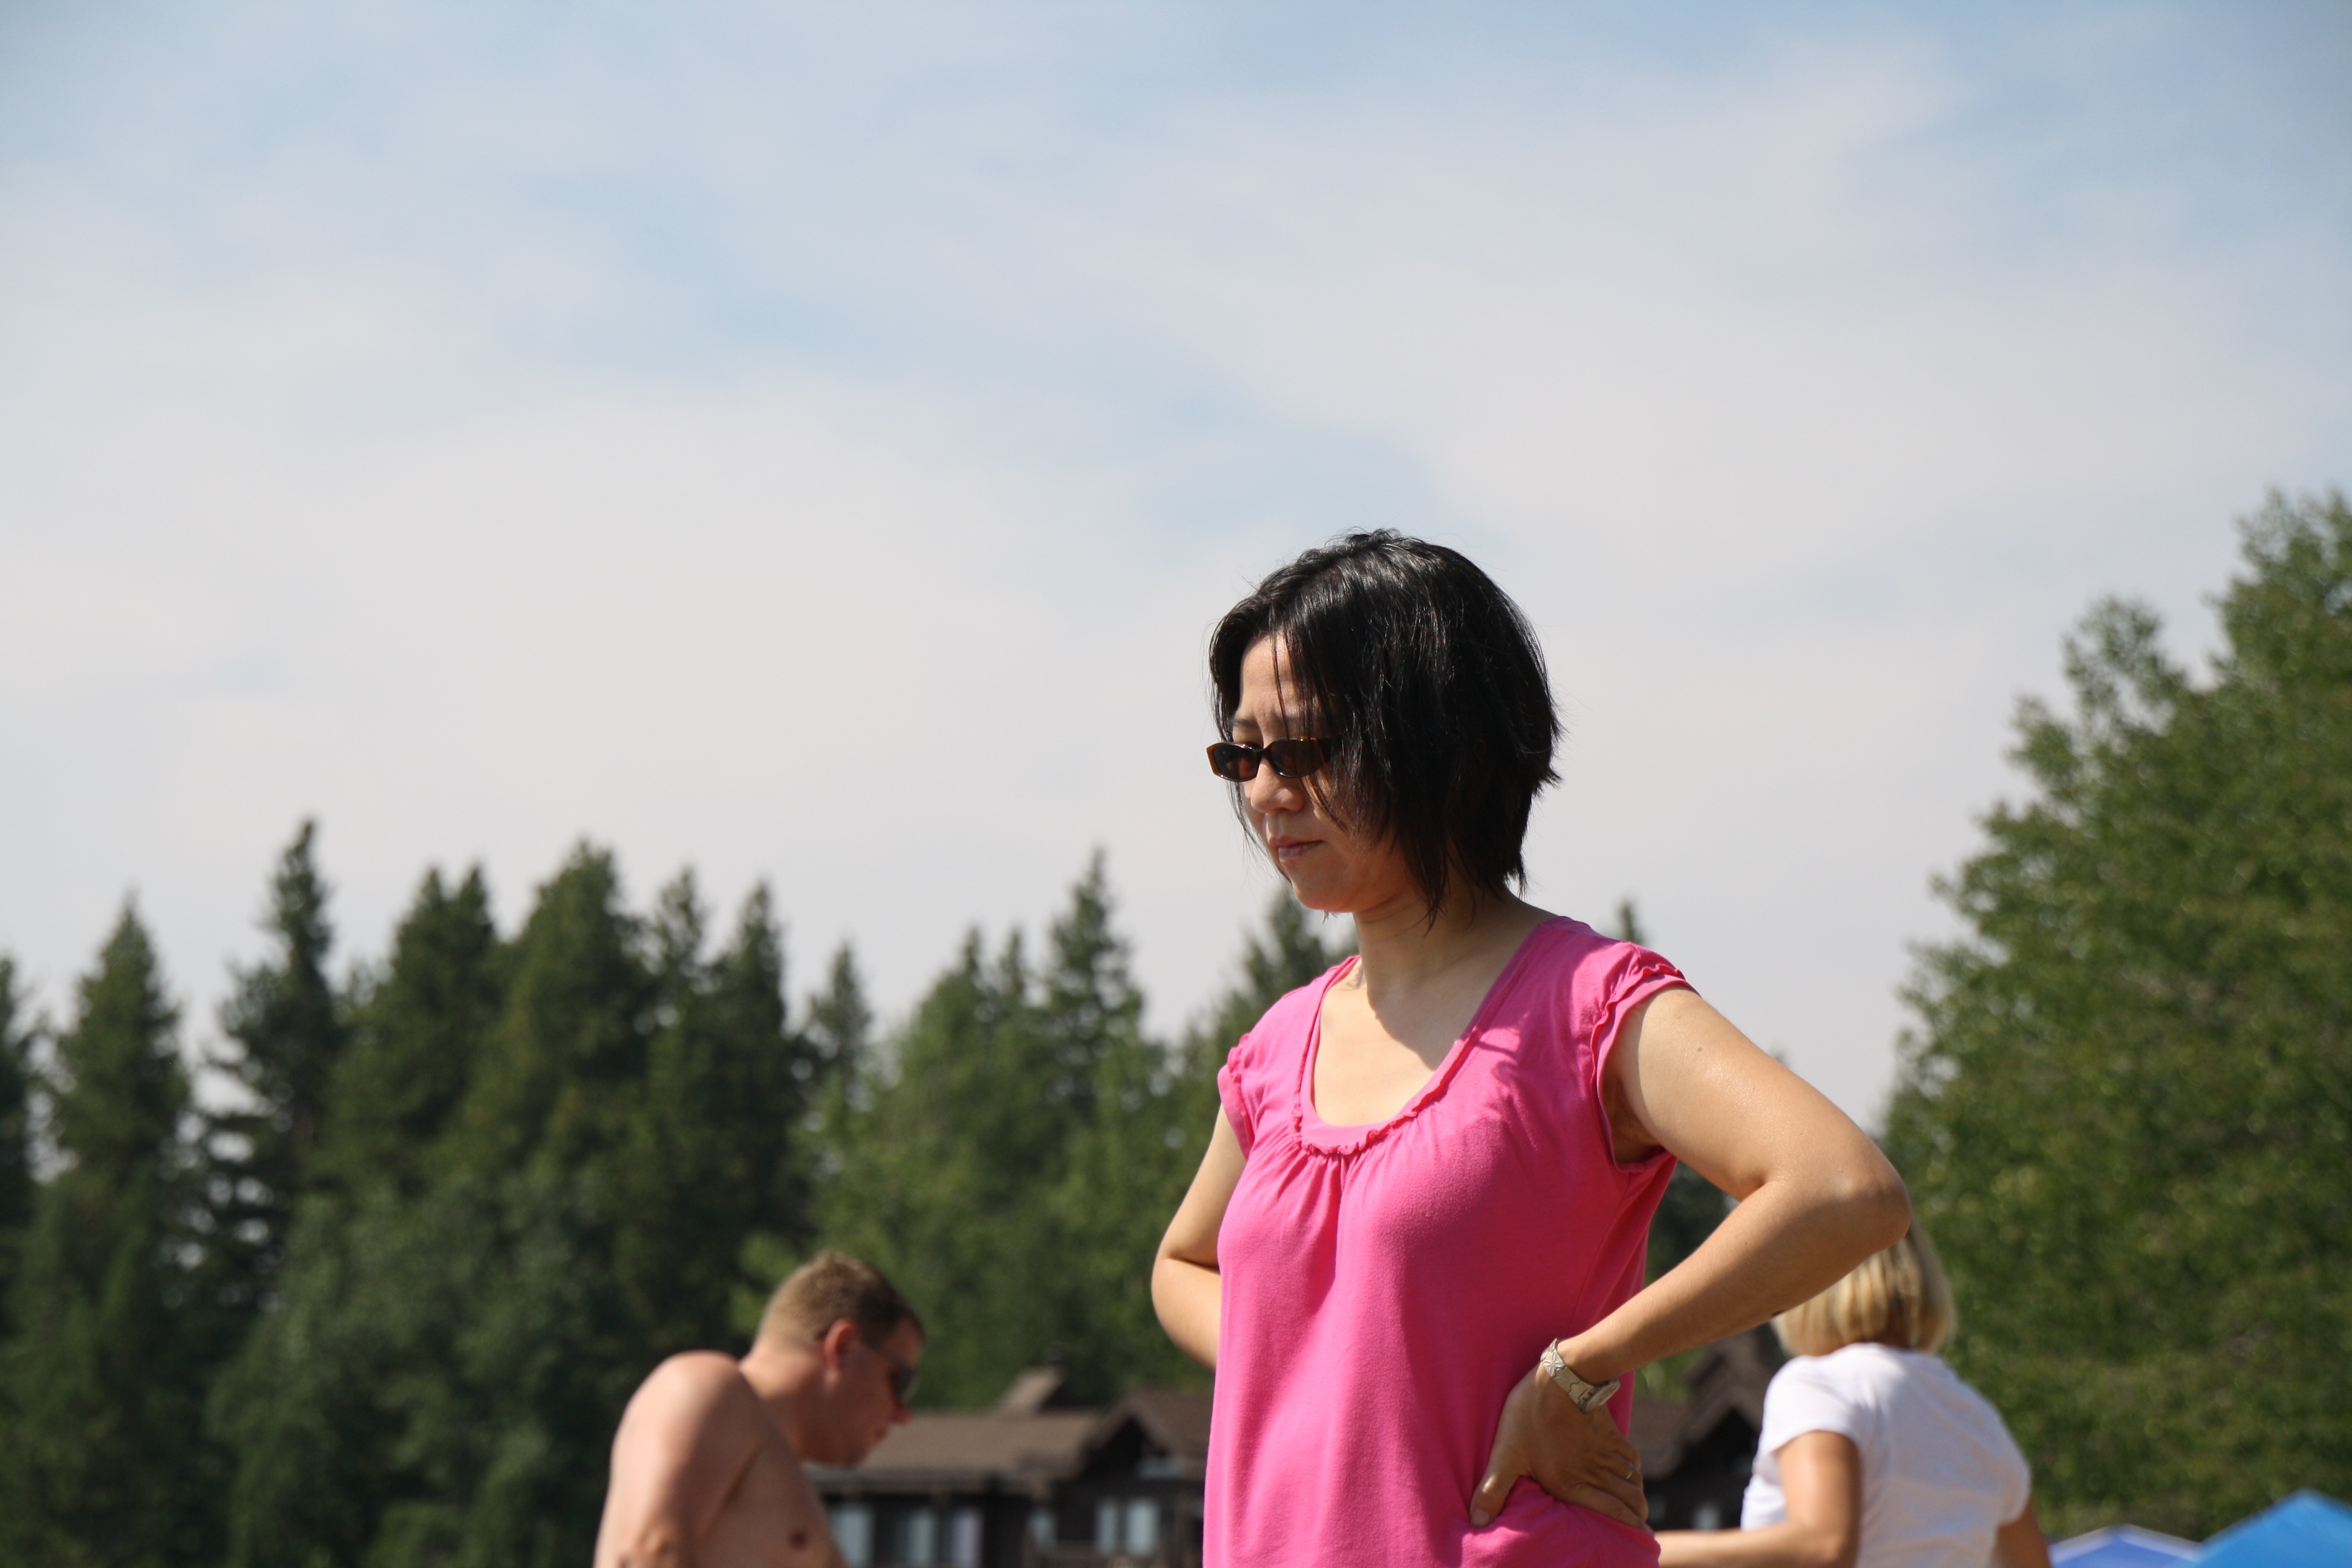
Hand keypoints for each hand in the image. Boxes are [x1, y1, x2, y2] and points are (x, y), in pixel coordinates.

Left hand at [1470, 1360, 1647, 1530]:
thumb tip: (1476, 1521)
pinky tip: (1629, 1476)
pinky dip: (1635, 1473)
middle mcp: (1596, 1473)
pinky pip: (1633, 1461)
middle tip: (1634, 1525)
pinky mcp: (1612, 1435)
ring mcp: (1607, 1453)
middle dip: (1637, 1518)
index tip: (1632, 1537)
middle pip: (1632, 1503)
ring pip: (1634, 1483)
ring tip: (1633, 1507)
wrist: (1561, 1376)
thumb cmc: (1530, 1415)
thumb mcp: (1506, 1453)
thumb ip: (1493, 1490)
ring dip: (1637, 1497)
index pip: (1615, 1514)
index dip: (1628, 1528)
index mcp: (1573, 1484)